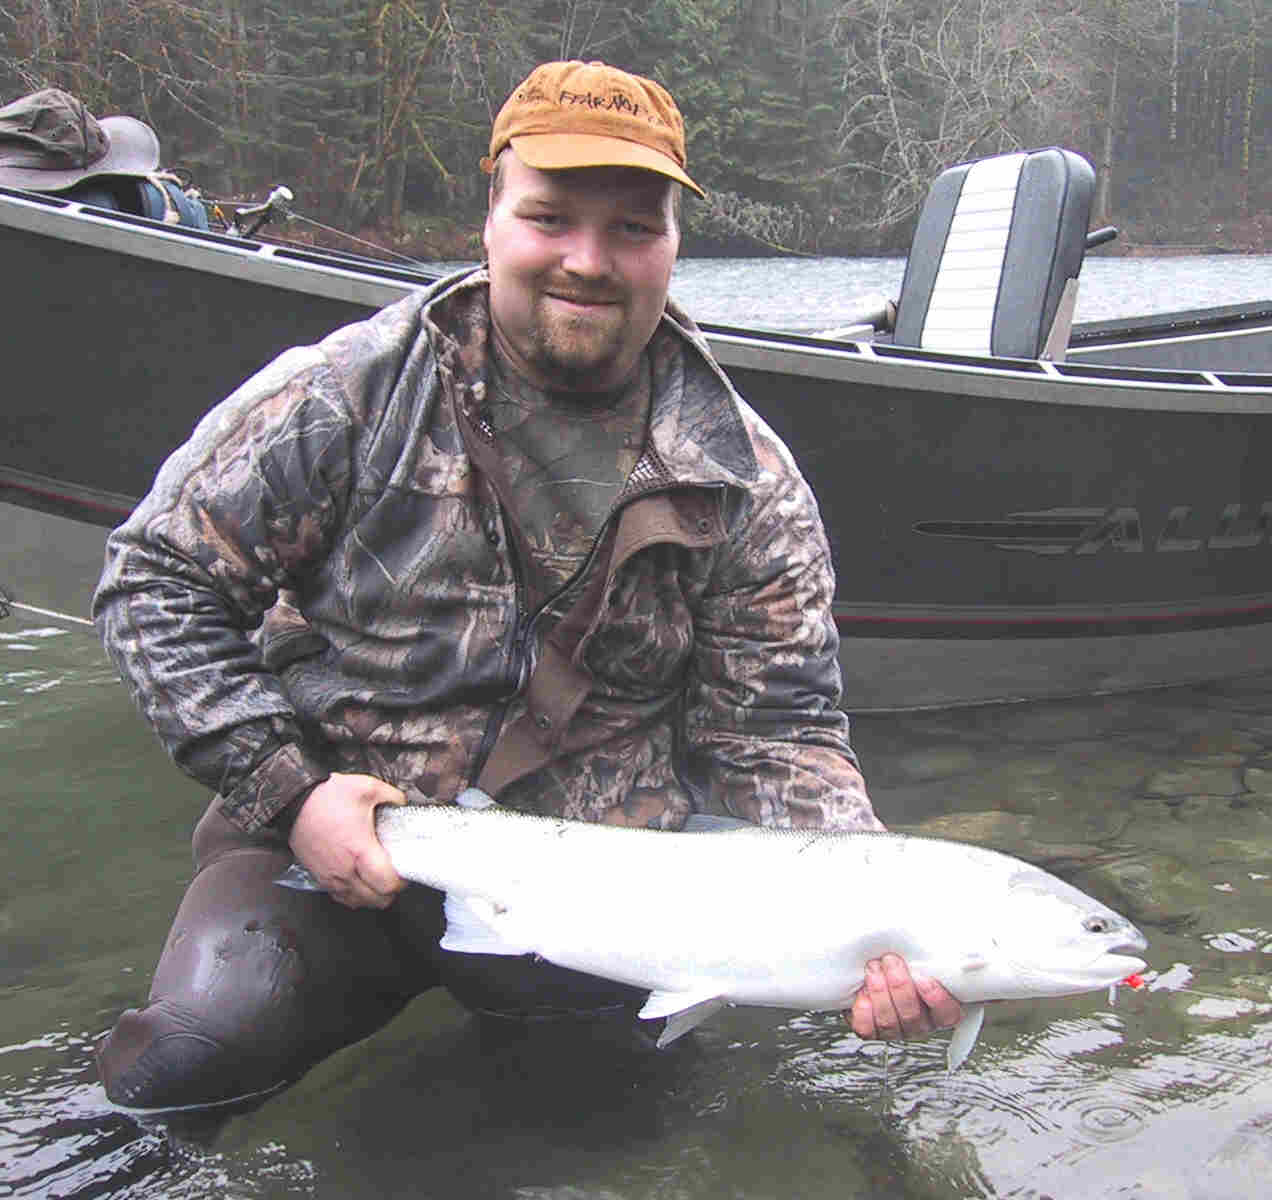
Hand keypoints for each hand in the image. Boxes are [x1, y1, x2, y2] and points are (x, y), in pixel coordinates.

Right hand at [289, 773, 407, 909]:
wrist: (294, 802)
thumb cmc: (327, 797)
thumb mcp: (367, 788)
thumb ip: (392, 796)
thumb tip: (402, 803)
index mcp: (360, 850)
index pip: (387, 884)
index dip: (401, 881)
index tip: (404, 870)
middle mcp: (345, 869)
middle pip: (376, 900)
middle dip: (390, 891)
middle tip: (394, 875)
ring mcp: (330, 876)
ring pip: (358, 902)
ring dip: (372, 896)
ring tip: (378, 880)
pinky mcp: (319, 876)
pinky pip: (341, 898)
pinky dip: (354, 896)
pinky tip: (360, 882)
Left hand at [848, 953, 961, 1039]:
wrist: (874, 967)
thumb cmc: (901, 961)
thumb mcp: (919, 956)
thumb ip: (926, 955)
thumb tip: (932, 939)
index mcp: (939, 1009)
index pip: (948, 1014)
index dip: (937, 999)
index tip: (923, 978)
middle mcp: (919, 1023)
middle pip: (912, 1014)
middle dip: (899, 985)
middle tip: (890, 960)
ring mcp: (895, 1029)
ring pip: (889, 1021)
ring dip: (879, 990)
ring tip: (873, 968)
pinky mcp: (872, 1030)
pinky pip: (867, 1028)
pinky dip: (863, 1008)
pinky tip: (863, 990)